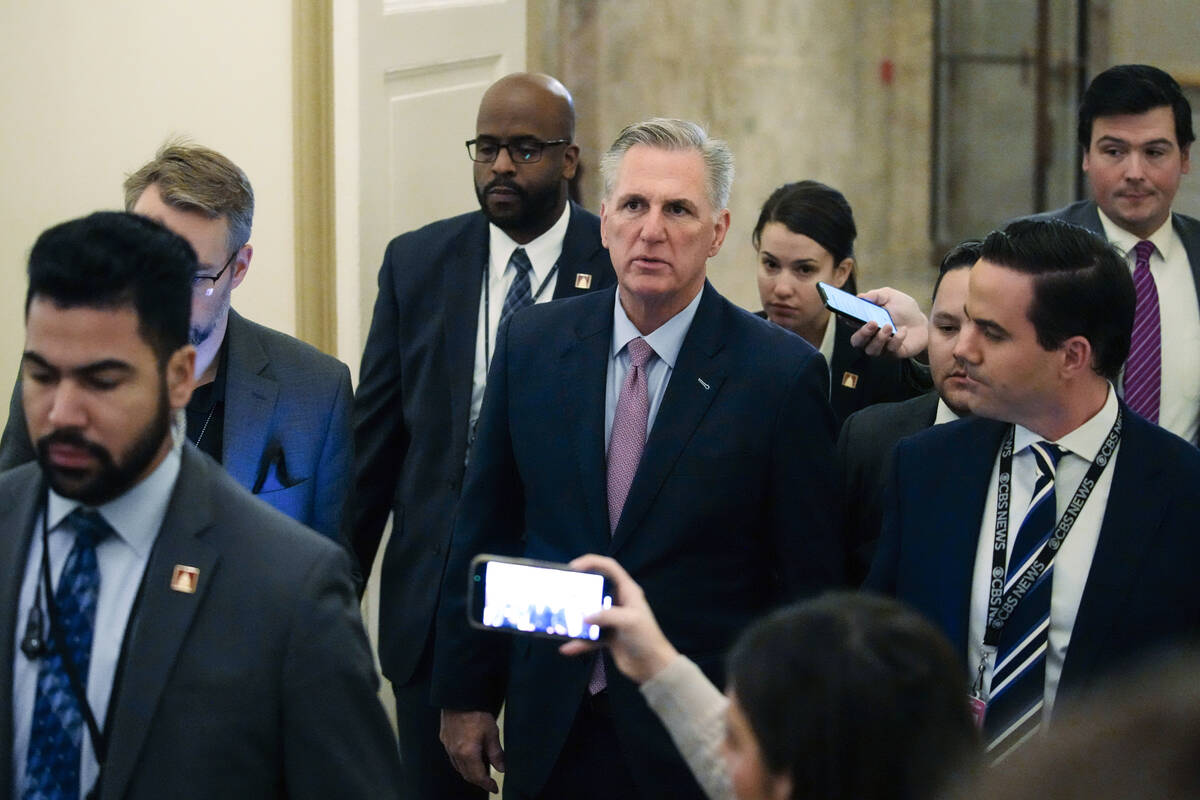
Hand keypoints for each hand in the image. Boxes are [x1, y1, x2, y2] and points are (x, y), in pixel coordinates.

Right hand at [440, 709, 504, 792]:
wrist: (459, 696)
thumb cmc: (477, 712)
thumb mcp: (492, 733)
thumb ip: (496, 753)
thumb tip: (502, 768)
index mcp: (468, 753)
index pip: (478, 777)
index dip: (487, 785)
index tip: (494, 788)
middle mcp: (455, 753)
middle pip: (467, 775)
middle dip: (478, 781)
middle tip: (489, 782)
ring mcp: (448, 747)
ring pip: (458, 768)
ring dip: (469, 773)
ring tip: (481, 771)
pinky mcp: (444, 740)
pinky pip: (453, 758)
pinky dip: (461, 763)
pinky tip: (468, 758)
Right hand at [558, 554, 677, 684]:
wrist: (653, 667)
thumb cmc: (646, 638)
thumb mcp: (629, 621)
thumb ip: (606, 615)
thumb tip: (583, 618)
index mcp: (628, 591)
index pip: (609, 567)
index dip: (592, 562)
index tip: (573, 567)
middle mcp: (619, 602)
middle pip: (595, 589)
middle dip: (578, 590)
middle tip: (562, 592)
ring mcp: (612, 620)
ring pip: (589, 613)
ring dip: (576, 618)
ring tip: (560, 619)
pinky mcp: (608, 637)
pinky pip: (589, 637)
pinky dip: (579, 642)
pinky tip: (567, 648)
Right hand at [848, 287, 928, 358]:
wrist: (923, 323)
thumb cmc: (904, 309)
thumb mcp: (891, 296)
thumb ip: (876, 295)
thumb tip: (861, 296)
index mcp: (865, 322)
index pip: (850, 323)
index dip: (846, 319)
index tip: (847, 314)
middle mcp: (870, 337)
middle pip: (857, 342)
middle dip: (862, 334)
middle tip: (872, 323)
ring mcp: (881, 347)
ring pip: (871, 350)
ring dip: (879, 338)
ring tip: (889, 326)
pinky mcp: (894, 354)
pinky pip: (890, 351)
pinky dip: (897, 339)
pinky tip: (903, 330)